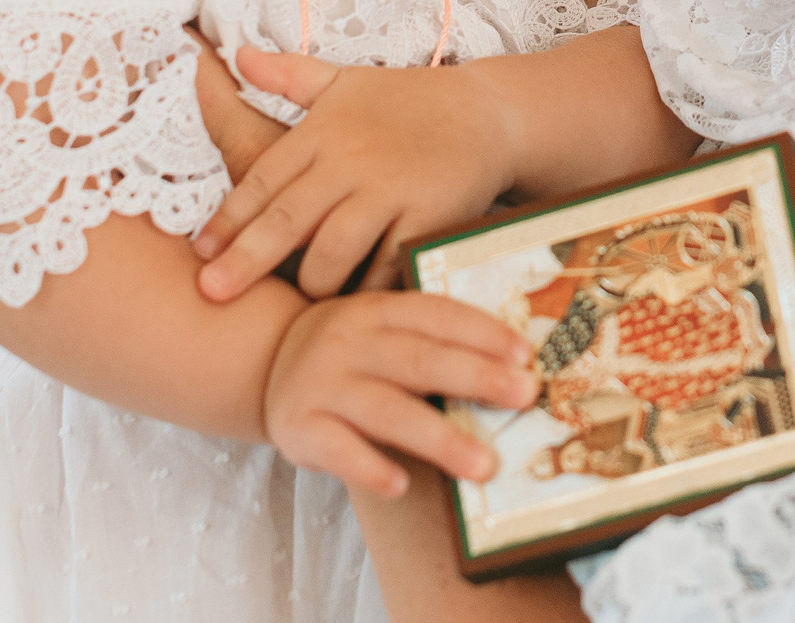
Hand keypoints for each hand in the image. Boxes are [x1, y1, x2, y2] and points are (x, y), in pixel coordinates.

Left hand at [194, 47, 518, 300]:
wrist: (489, 113)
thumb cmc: (410, 100)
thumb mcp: (346, 81)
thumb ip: (290, 76)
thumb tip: (235, 56)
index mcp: (324, 130)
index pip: (263, 179)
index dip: (229, 218)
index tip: (200, 252)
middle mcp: (351, 160)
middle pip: (287, 220)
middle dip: (245, 261)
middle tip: (210, 295)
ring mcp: (391, 191)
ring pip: (334, 251)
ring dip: (310, 284)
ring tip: (294, 307)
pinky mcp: (429, 217)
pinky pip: (388, 267)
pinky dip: (368, 292)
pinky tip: (352, 311)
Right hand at [265, 290, 535, 499]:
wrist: (267, 362)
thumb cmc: (353, 353)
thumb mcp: (383, 330)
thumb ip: (432, 342)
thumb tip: (514, 370)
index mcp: (379, 309)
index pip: (437, 315)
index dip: (483, 333)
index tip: (526, 355)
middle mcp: (349, 341)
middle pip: (420, 360)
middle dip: (476, 378)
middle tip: (525, 395)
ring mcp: (321, 384)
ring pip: (387, 411)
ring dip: (440, 439)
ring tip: (484, 466)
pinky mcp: (298, 427)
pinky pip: (337, 449)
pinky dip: (369, 467)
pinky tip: (402, 484)